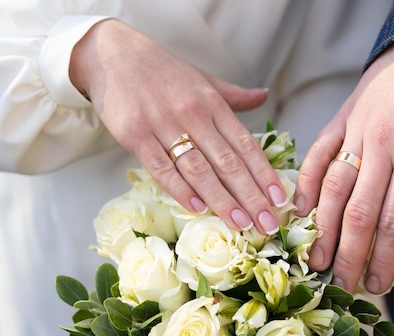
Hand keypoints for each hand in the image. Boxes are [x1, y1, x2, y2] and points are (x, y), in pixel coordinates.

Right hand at [69, 19, 284, 233]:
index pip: (245, 145)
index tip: (280, 200)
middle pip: (228, 162)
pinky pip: (161, 167)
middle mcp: (193, 114)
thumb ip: (234, 95)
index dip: (264, 174)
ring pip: (199, 169)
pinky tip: (197, 208)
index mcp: (213, 104)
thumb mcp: (202, 79)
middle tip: (268, 224)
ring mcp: (163, 125)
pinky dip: (179, 189)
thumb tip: (264, 95)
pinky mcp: (135, 134)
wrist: (112, 54)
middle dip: (251, 196)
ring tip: (241, 224)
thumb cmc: (162, 71)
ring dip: (222, 200)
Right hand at [295, 31, 393, 292]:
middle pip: (358, 212)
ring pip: (331, 188)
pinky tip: (299, 211)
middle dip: (347, 254)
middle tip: (340, 284)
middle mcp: (381, 146)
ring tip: (315, 260)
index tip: (376, 285)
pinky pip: (316, 154)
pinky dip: (304, 184)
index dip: (383, 258)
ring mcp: (356, 132)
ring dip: (321, 228)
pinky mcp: (340, 119)